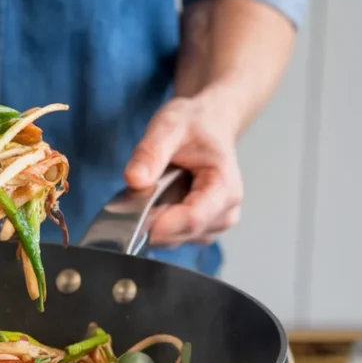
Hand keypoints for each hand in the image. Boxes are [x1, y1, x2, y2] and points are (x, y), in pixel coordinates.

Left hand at [123, 93, 243, 246]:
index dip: (161, 225)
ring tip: (154, 190)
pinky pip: (174, 237)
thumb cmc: (194, 124)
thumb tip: (134, 180)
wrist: (208, 123)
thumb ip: (150, 153)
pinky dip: (159, 224)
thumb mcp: (168, 126)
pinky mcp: (203, 229)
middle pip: (183, 233)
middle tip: (137, 193)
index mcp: (224, 186)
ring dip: (156, 222)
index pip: (193, 218)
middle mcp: (227, 211)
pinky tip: (158, 200)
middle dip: (154, 220)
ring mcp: (216, 224)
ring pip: (176, 239)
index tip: (134, 220)